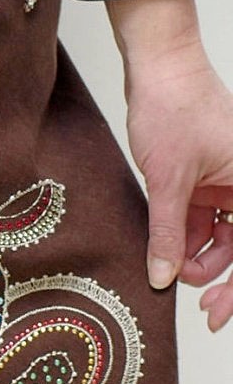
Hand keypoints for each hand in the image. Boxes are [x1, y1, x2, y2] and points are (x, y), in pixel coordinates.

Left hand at [106, 0, 232, 330]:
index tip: (218, 315)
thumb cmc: (172, 108)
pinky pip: (206, 218)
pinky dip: (190, 236)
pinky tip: (171, 252)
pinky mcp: (208, 178)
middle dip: (220, 275)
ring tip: (172, 270)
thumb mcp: (168, 181)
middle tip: (198, 305)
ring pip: (225, 236)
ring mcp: (230, 181)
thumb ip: (168, 233)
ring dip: (201, 257)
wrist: (158, 67)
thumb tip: (163, 277)